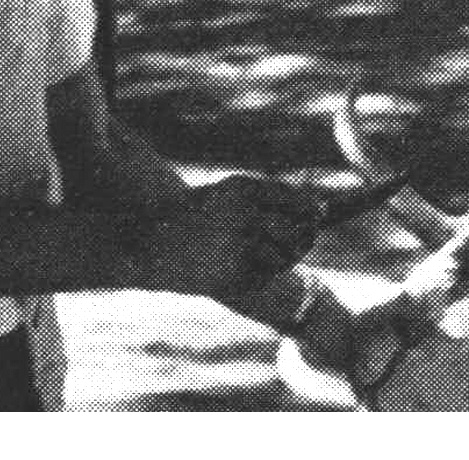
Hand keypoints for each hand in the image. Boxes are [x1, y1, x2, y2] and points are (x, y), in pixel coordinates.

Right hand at [138, 176, 322, 301]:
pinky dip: (263, 276)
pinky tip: (245, 268)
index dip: (309, 211)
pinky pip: (265, 278)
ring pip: (284, 257)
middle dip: (302, 238)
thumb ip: (275, 198)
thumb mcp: (231, 194)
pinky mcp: (230, 276)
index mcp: (244, 189)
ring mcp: (236, 247)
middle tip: (294, 241)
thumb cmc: (195, 214)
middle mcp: (244, 216)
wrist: (146, 240)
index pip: (298, 201)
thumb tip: (322, 209)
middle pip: (297, 230)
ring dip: (282, 259)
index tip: (310, 217)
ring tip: (264, 255)